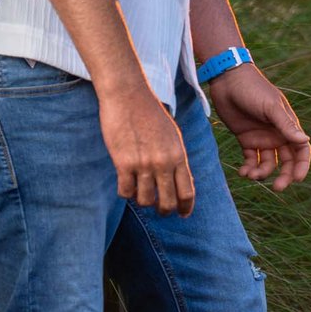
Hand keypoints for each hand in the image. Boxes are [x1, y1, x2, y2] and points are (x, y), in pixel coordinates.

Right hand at [97, 84, 195, 215]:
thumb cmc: (150, 115)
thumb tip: (180, 180)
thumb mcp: (172, 137)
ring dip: (143, 202)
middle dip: (165, 210)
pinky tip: (125, 186)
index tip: (182, 215)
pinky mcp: (123, 162)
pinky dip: (126, 194)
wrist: (128, 96)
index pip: (187, 191)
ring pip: (145, 200)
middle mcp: (164, 163)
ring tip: (140, 195)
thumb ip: (176, 158)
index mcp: (179, 156)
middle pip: (168, 201)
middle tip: (160, 211)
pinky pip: (125, 191)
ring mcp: (144, 164)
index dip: (186, 207)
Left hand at [205, 64, 310, 190]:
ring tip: (250, 175)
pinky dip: (248, 168)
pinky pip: (250, 159)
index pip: (301, 150)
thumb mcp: (270, 107)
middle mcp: (277, 135)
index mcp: (288, 126)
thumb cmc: (253, 89)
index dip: (302, 165)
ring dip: (261, 173)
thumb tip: (305, 141)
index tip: (297, 179)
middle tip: (277, 188)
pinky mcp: (246, 139)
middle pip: (286, 161)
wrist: (227, 79)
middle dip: (284, 176)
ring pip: (267, 163)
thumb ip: (286, 125)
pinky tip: (242, 171)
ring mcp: (261, 138)